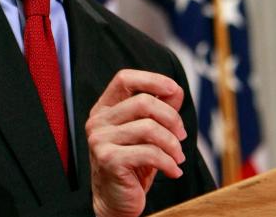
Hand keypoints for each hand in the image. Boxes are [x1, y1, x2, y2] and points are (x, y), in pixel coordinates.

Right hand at [86, 69, 187, 216]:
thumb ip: (157, 111)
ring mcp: (100, 139)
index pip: (124, 79)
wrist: (115, 200)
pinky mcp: (109, 159)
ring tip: (177, 156)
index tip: (174, 90)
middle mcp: (98, 120)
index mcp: (104, 109)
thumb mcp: (145, 134)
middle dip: (172, 118)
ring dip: (173, 144)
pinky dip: (169, 163)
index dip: (152, 79)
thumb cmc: (131, 165)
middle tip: (181, 136)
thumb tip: (174, 90)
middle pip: (143, 102)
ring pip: (149, 127)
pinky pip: (149, 153)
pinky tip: (172, 171)